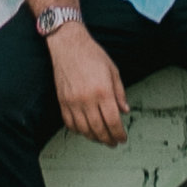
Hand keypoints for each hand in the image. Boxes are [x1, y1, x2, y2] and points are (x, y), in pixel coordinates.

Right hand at [48, 24, 129, 144]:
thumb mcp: (112, 70)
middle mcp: (87, 98)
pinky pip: (69, 123)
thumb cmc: (91, 54)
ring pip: (84, 129)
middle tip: (113, 142)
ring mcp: (72, 101)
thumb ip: (119, 92)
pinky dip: (78, 131)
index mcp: (102, 90)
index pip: (113, 121)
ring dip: (94, 138)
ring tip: (101, 139)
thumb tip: (124, 110)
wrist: (68, 44)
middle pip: (99, 129)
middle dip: (108, 139)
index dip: (119, 133)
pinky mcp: (62, 101)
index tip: (122, 138)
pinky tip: (85, 130)